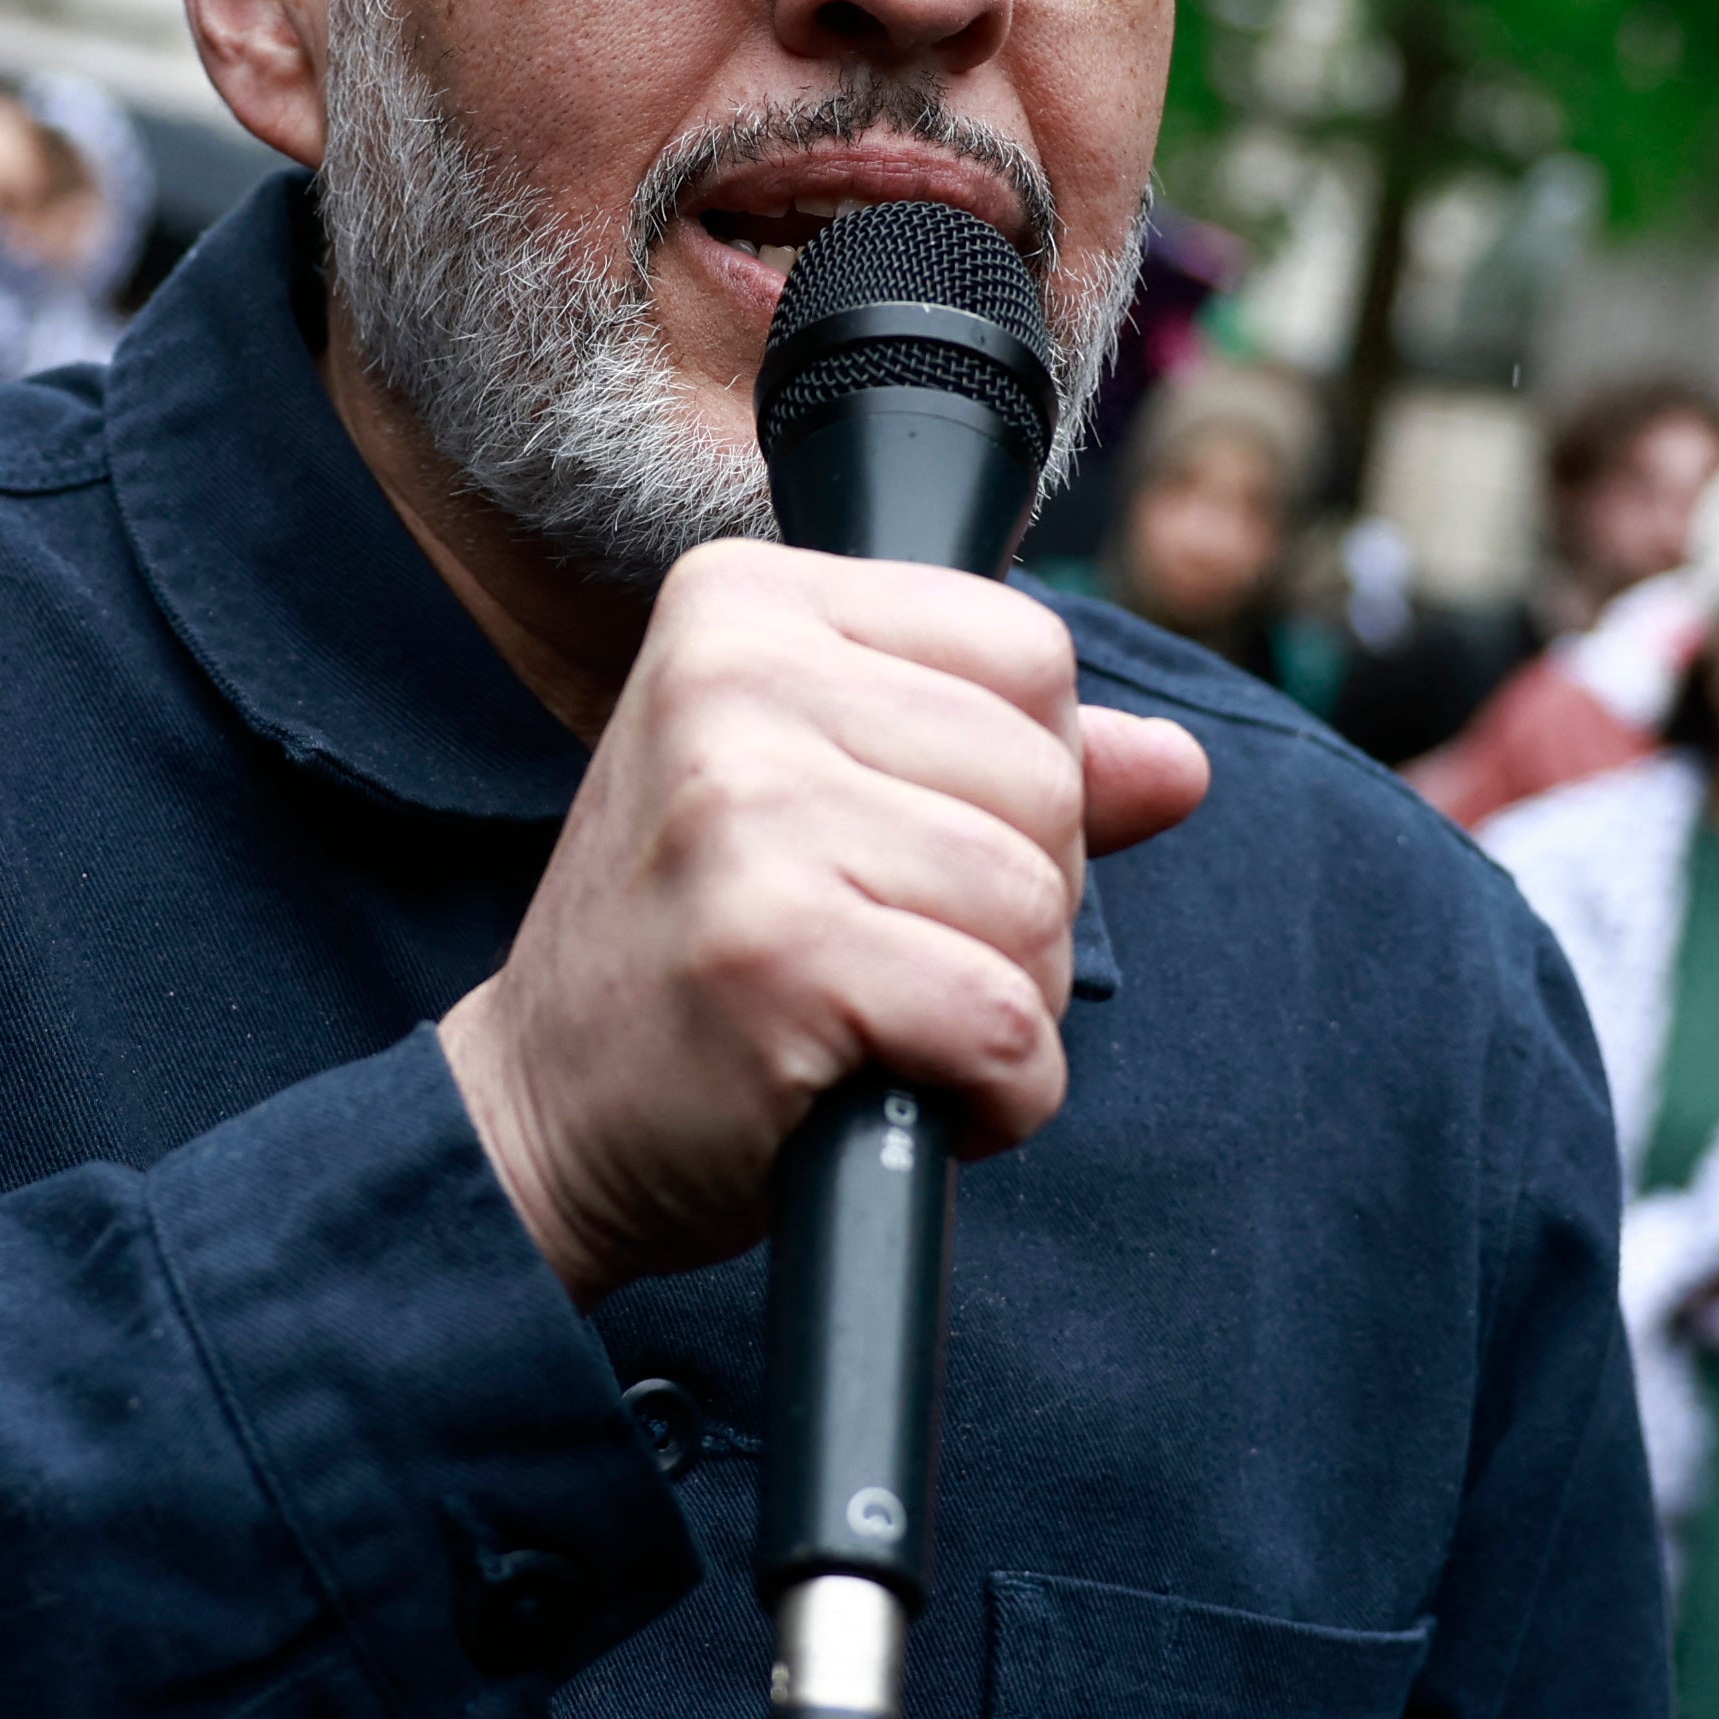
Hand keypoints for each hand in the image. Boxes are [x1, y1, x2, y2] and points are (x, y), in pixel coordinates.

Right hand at [436, 543, 1211, 1306]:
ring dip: (1004, 1005)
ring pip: (1037, 903)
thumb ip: (1000, 762)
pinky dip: (994, 1097)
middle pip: (1046, 779)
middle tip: (883, 954)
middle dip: (1016, 903)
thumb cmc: (691, 953)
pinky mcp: (771, 953)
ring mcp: (743, 812)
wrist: (539, 1116)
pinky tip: (898, 1092)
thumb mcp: (823, 803)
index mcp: (742, 603)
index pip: (1027, 652)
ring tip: (880, 1021)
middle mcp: (730, 677)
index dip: (1019, 782)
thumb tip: (1179, 765)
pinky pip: (1004, 1023)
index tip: (901, 845)